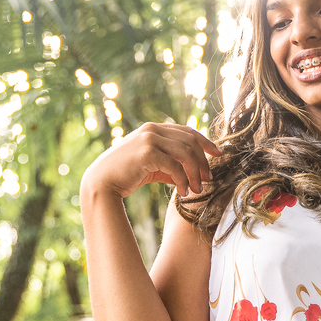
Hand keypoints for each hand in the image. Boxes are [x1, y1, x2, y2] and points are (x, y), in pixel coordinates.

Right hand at [82, 122, 220, 198]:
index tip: (219, 154)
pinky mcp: (147, 153)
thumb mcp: (153, 165)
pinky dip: (183, 181)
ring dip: (195, 173)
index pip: (188, 132)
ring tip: (197, 190)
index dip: (206, 142)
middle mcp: (152, 130)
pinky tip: (184, 193)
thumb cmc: (127, 174)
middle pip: (191, 142)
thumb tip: (195, 172)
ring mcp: (149, 139)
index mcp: (154, 128)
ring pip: (186, 153)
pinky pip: (175, 166)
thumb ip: (172, 163)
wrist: (101, 182)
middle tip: (208, 180)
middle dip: (203, 162)